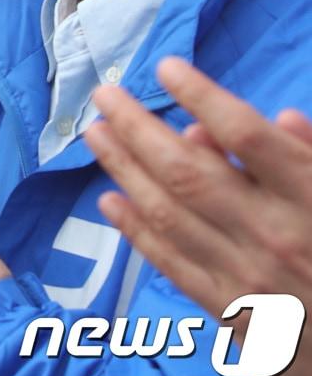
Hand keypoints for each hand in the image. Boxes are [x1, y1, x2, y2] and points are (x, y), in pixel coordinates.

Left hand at [89, 57, 311, 375]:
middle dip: (139, 128)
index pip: (248, 136)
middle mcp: (274, 234)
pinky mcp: (230, 309)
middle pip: (190, 171)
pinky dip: (136, 230)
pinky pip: (171, 262)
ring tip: (95, 133)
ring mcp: (246, 275)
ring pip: (169, 212)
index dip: (203, 97)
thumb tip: (280, 117)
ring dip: (124, 168)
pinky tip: (111, 199)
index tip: (166, 67)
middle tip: (104, 95)